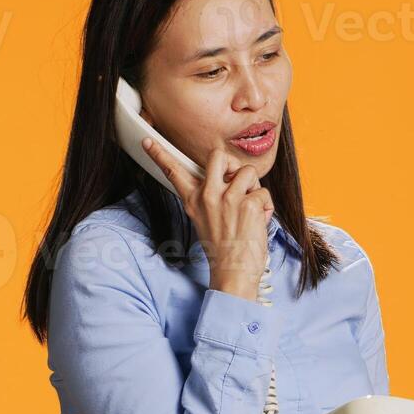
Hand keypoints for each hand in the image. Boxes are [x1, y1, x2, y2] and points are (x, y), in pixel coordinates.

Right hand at [140, 138, 272, 299]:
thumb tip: (230, 179)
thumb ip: (210, 198)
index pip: (174, 172)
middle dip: (232, 163)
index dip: (160, 154)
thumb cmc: (223, 249)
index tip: (147, 140)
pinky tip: (259, 221)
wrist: (233, 272)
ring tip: (249, 208)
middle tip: (236, 181)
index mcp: (193, 201)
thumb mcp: (205, 220)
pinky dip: (266, 206)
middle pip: (218, 155)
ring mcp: (228, 198)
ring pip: (248, 171)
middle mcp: (207, 196)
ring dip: (254, 188)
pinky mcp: (249, 203)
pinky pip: (263, 192)